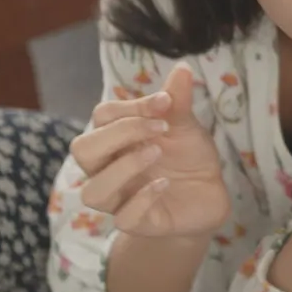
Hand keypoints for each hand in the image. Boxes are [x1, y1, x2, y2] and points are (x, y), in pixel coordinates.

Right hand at [70, 64, 230, 237]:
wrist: (209, 195)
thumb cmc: (187, 156)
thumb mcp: (185, 126)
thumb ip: (178, 101)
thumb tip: (183, 68)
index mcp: (118, 139)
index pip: (101, 117)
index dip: (129, 106)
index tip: (165, 102)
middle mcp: (110, 168)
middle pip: (83, 150)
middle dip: (118, 133)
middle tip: (158, 127)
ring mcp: (121, 198)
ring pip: (93, 191)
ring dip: (124, 168)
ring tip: (157, 152)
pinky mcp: (138, 223)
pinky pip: (124, 218)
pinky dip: (142, 199)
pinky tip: (165, 183)